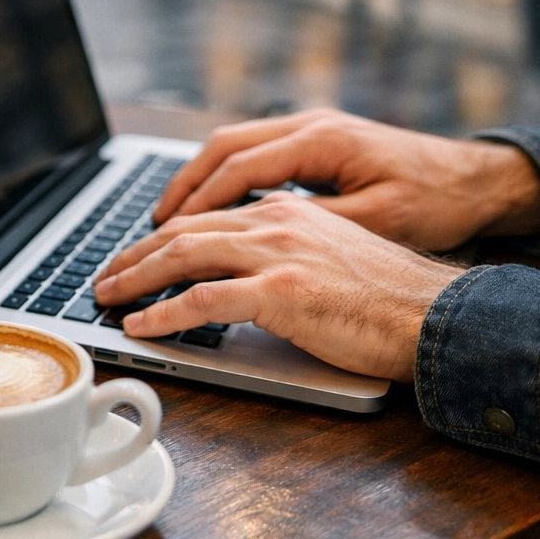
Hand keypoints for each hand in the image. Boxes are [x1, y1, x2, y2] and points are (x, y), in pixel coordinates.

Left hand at [94, 195, 464, 381]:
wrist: (435, 315)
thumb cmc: (389, 300)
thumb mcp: (330, 259)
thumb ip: (286, 258)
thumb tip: (244, 280)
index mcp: (287, 211)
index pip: (207, 215)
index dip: (162, 235)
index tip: (135, 253)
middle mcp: (276, 221)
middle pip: (183, 230)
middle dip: (135, 253)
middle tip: (105, 275)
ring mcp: (277, 253)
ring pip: (183, 256)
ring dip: (136, 277)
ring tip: (108, 297)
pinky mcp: (280, 291)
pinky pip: (203, 299)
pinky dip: (164, 313)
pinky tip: (141, 327)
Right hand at [153, 109, 539, 250]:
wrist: (479, 179)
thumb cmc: (437, 202)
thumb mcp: (381, 221)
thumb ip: (319, 224)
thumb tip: (260, 238)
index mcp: (322, 141)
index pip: (238, 169)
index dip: (197, 205)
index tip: (164, 236)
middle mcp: (310, 125)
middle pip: (222, 148)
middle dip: (180, 188)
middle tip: (148, 228)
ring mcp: (312, 129)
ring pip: (232, 147)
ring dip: (196, 183)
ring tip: (165, 222)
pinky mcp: (317, 143)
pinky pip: (253, 155)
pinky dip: (222, 180)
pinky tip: (211, 211)